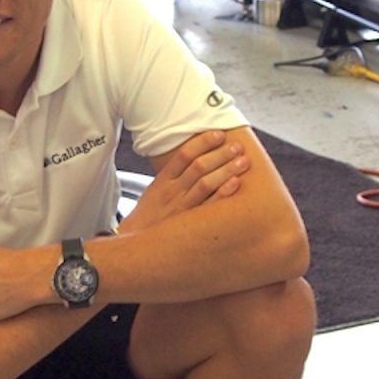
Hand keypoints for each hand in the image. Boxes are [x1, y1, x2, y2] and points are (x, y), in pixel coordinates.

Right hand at [118, 130, 249, 234]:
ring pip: (206, 184)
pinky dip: (223, 193)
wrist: (135, 244)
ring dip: (227, 170)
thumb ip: (173, 176)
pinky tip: (236, 183)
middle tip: (237, 146)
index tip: (219, 134)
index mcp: (162, 181)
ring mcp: (181, 208)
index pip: (184, 155)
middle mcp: (172, 192)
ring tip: (243, 161)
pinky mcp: (189, 224)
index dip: (203, 142)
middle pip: (198, 167)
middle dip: (220, 154)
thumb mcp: (154, 192)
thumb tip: (197, 157)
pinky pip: (209, 207)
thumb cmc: (149, 216)